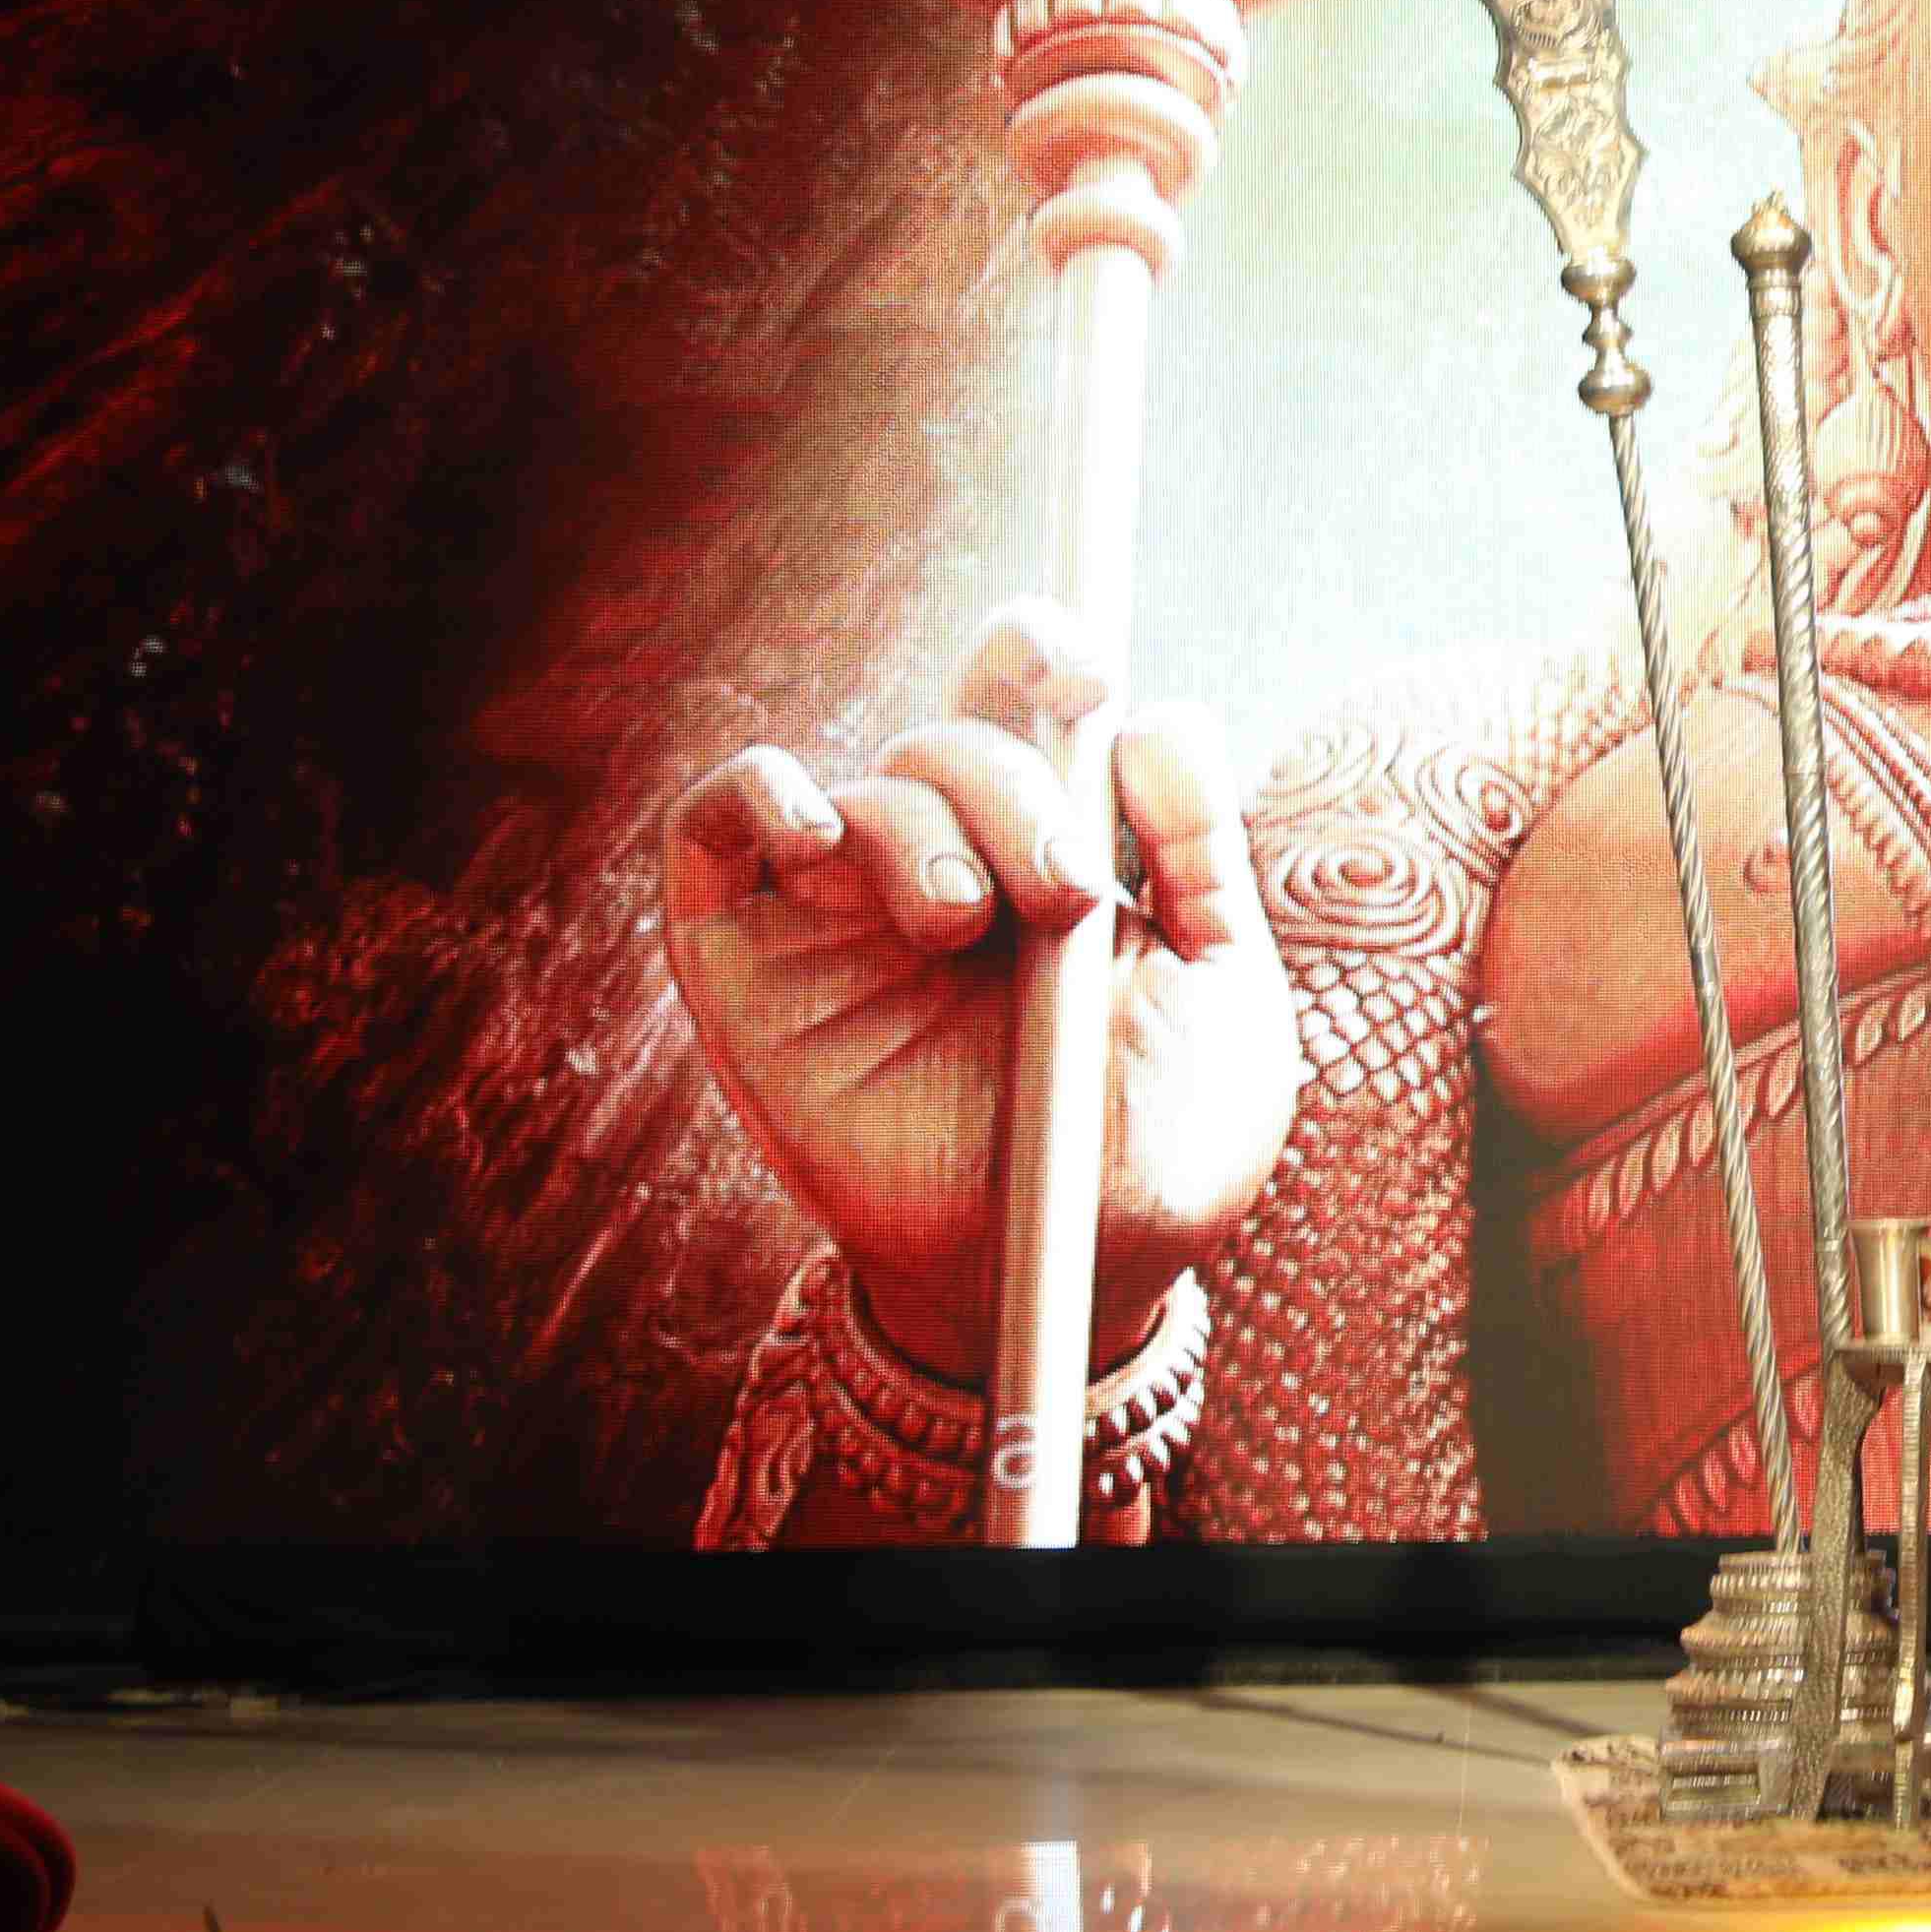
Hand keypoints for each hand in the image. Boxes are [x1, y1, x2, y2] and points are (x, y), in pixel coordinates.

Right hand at [659, 602, 1298, 1386]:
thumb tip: (1157, 713)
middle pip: (951, 739)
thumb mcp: (1220, 989)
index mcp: (1052, 843)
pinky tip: (818, 834)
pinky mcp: (745, 962)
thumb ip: (1196, 850)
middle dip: (1015, 789)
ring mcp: (839, 908)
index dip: (1040, 652)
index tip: (1085, 672)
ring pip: (857, 788)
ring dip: (922, 830)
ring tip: (964, 924)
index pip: (1025, 700)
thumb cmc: (1159, 1142)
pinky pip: (711, 825)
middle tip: (1065, 892)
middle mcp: (943, 857)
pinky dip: (758, 795)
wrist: (1081, 1279)